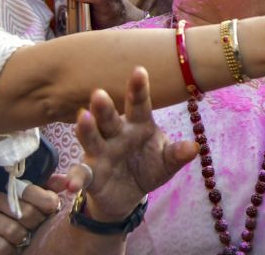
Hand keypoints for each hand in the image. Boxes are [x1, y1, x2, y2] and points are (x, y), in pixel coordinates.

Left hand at [0, 181, 60, 253]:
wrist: (25, 238)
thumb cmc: (34, 210)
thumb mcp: (45, 195)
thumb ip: (53, 184)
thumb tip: (64, 180)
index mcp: (55, 212)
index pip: (48, 201)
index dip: (30, 192)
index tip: (14, 186)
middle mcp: (46, 230)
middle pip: (26, 215)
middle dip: (4, 203)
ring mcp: (31, 245)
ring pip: (13, 231)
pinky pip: (3, 248)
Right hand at [57, 67, 196, 221]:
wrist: (129, 194)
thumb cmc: (149, 166)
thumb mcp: (166, 162)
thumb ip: (177, 154)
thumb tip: (194, 148)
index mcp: (138, 124)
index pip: (138, 104)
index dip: (138, 88)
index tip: (139, 71)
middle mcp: (116, 134)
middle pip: (109, 118)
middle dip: (104, 107)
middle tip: (99, 93)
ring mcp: (100, 153)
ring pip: (92, 139)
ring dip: (87, 130)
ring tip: (83, 118)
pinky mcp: (90, 175)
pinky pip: (81, 175)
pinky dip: (75, 179)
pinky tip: (70, 185)